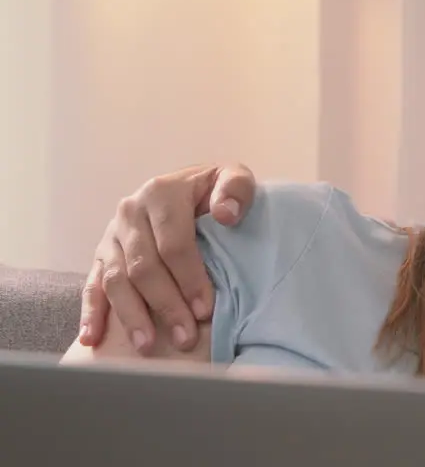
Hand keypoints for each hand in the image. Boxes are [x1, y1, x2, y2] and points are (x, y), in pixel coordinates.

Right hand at [77, 163, 256, 351]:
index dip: (189, 278)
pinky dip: (90, 312)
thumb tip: (225, 215)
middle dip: (165, 305)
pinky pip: (91, 285)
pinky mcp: (100, 254)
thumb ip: (236, 189)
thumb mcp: (232, 177)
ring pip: (116, 280)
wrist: (187, 187)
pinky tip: (92, 338)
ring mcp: (112, 235)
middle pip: (143, 267)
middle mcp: (130, 212)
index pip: (174, 243)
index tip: (205, 309)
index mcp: (161, 193)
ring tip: (147, 345)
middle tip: (185, 337)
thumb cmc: (214, 191)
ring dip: (131, 315)